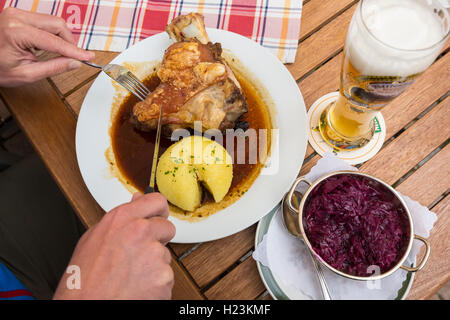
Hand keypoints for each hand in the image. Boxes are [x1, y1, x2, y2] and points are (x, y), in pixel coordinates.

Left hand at [0, 7, 93, 86]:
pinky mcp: (18, 14)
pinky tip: (45, 46)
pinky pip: (44, 21)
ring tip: (55, 53)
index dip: (74, 51)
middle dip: (69, 42)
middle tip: (73, 58)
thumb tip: (74, 63)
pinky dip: (51, 34)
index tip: (89, 57)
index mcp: (16, 31)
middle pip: (57, 24)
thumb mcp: (26, 74)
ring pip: (53, 21)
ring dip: (60, 38)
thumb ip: (54, 68)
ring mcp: (17, 13)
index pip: (54, 41)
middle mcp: (16, 17)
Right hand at [53, 193, 175, 299]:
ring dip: (154, 263)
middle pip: (167, 227)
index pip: (156, 201)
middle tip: (140, 254)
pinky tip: (138, 286)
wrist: (87, 307)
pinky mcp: (164, 275)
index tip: (158, 217)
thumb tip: (137, 203)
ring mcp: (154, 253)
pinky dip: (156, 282)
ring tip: (131, 275)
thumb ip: (120, 219)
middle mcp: (140, 231)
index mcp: (122, 219)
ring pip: (165, 254)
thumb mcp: (93, 239)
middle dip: (158, 239)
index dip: (159, 211)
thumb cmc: (83, 280)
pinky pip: (166, 275)